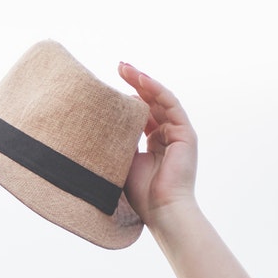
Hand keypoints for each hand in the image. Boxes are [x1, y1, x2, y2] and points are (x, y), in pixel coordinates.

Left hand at [117, 63, 197, 223]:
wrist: (161, 211)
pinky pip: (170, 104)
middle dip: (134, 82)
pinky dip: (156, 90)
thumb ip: (116, 143)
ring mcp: (178, 133)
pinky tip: (141, 79)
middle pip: (151, 102)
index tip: (107, 85)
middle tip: (118, 66)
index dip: (126, 99)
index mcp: (153, 144)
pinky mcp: (186, 133)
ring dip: (143, 80)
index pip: (141, 114)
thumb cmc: (139, 196)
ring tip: (125, 67)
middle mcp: (167, 136)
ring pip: (161, 99)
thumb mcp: (121, 162)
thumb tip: (92, 127)